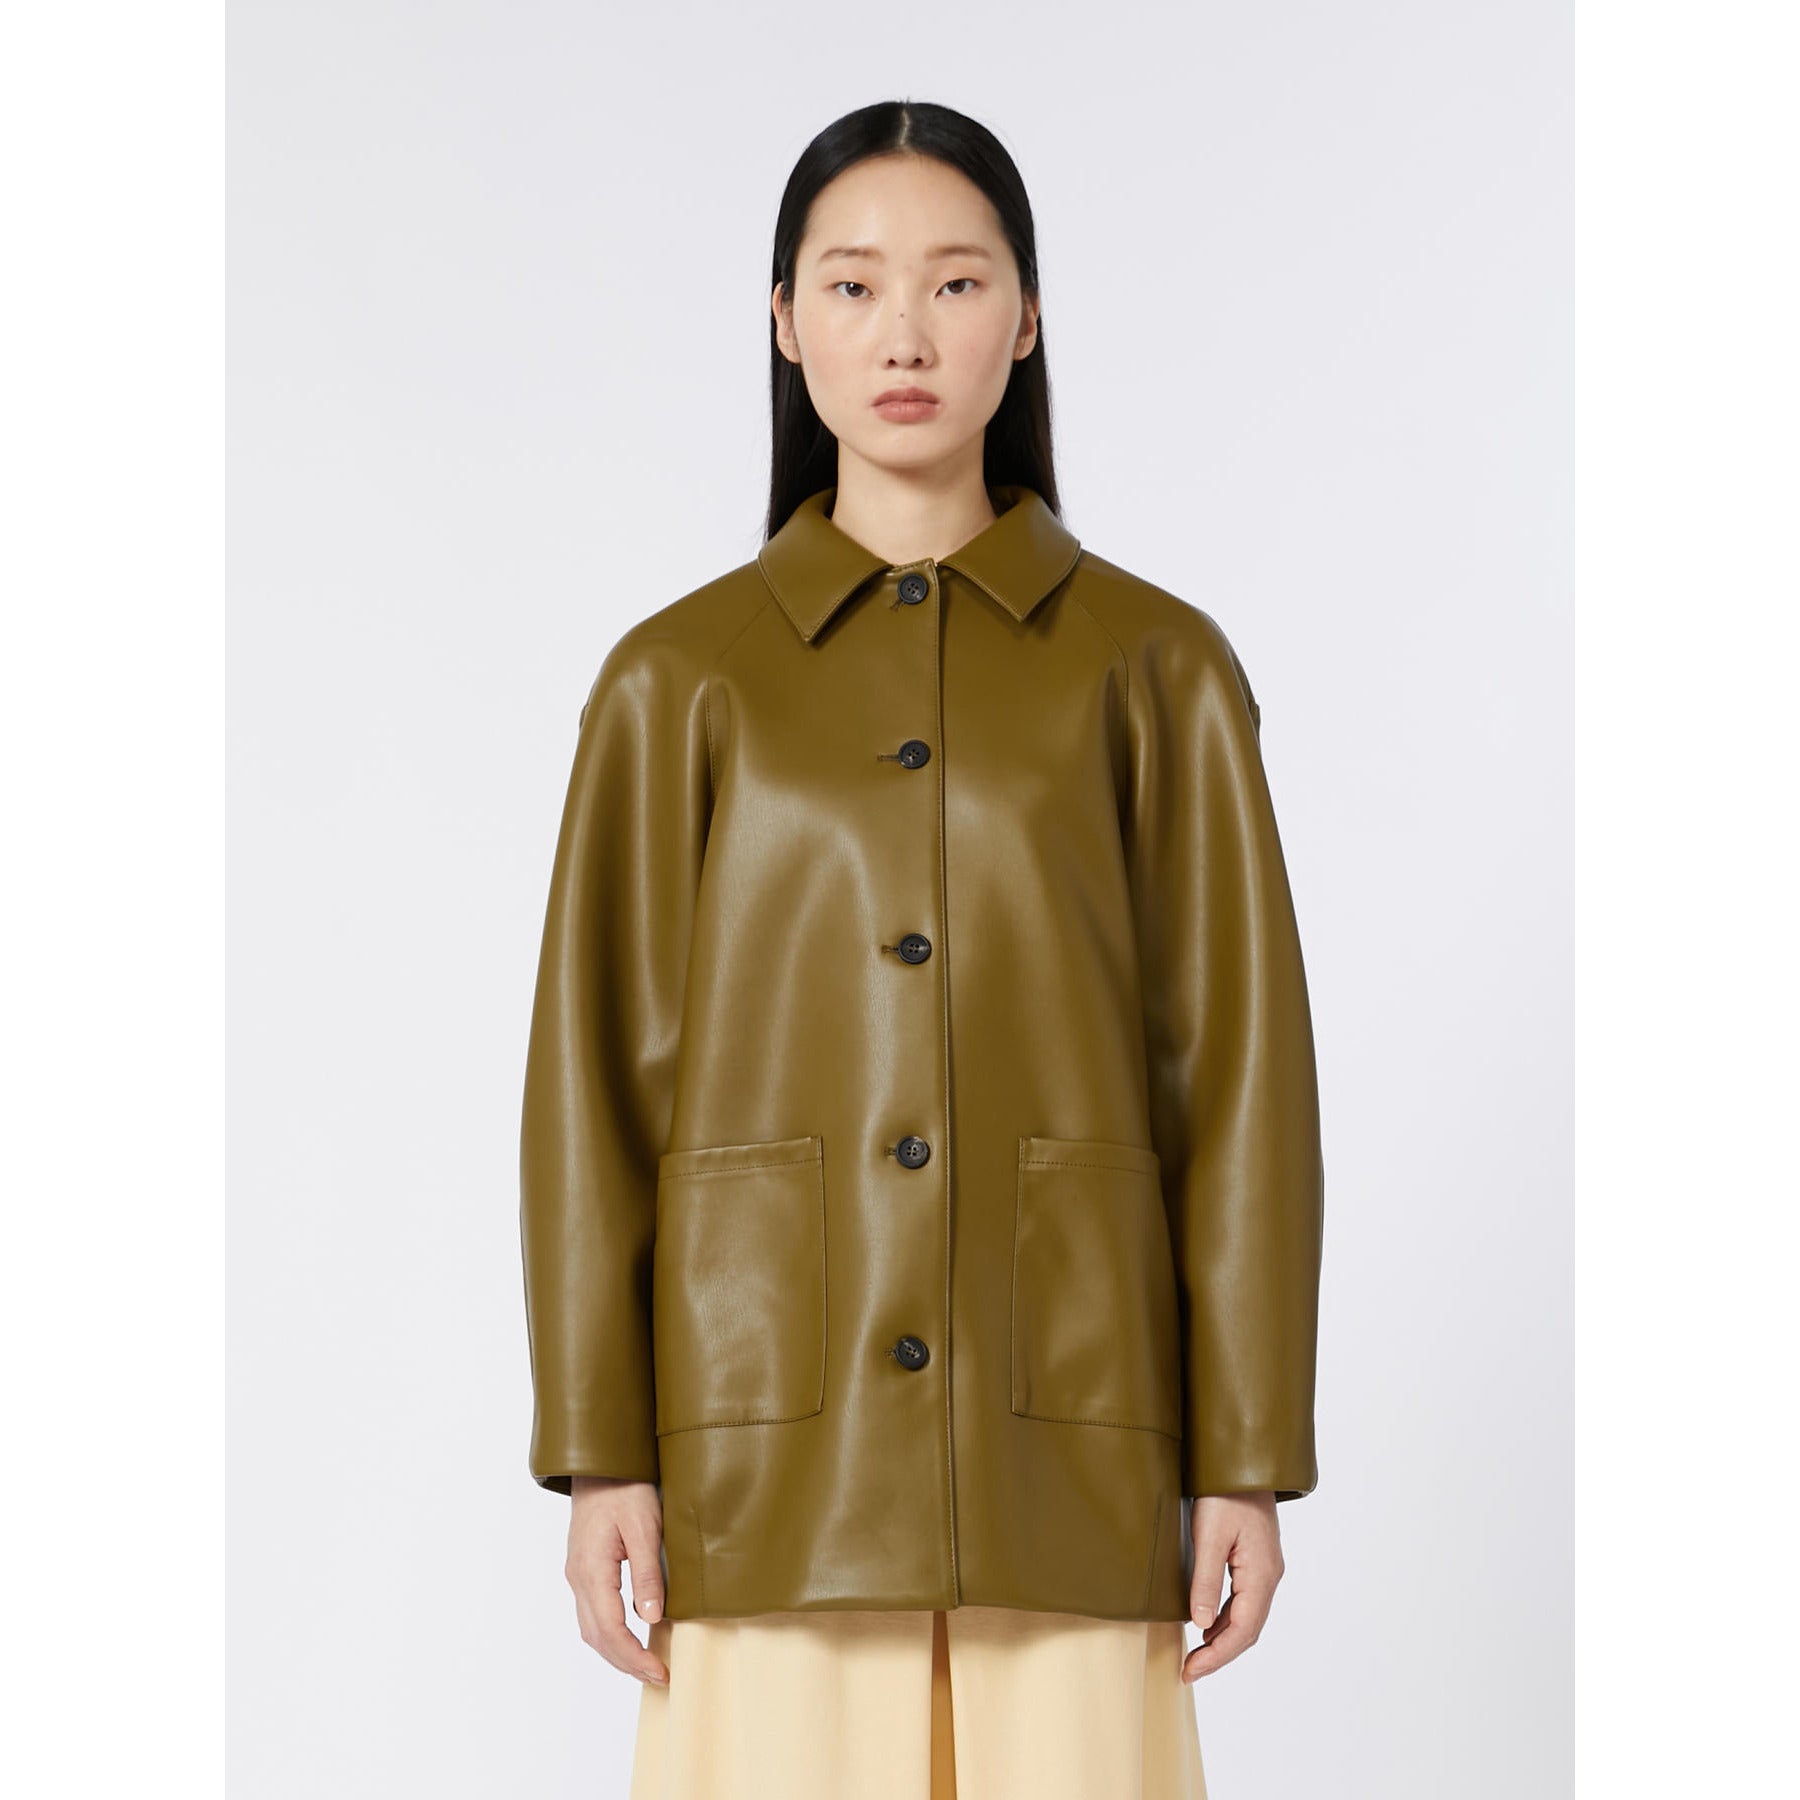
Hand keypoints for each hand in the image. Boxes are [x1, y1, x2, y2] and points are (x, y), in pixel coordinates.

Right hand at [566, 1476, 669, 1684]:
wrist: (600, 1464)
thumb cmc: (624, 1489)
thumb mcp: (645, 1527)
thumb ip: (646, 1573)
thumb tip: (651, 1618)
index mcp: (591, 1571)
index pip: (611, 1629)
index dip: (635, 1656)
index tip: (660, 1671)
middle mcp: (578, 1578)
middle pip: (597, 1637)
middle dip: (627, 1663)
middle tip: (659, 1677)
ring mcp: (577, 1575)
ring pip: (591, 1629)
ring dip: (617, 1652)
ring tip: (647, 1665)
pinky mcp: (583, 1569)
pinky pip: (592, 1613)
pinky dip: (610, 1634)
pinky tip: (631, 1636)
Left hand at [1182, 1492, 1284, 1681]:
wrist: (1242, 1461)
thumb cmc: (1225, 1493)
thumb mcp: (1209, 1535)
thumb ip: (1205, 1580)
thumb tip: (1199, 1624)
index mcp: (1261, 1574)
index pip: (1242, 1631)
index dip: (1216, 1657)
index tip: (1190, 1671)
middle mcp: (1269, 1576)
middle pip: (1248, 1630)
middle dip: (1219, 1654)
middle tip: (1189, 1670)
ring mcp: (1265, 1568)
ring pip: (1247, 1617)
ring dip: (1222, 1639)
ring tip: (1194, 1654)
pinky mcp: (1256, 1560)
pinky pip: (1244, 1601)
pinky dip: (1226, 1619)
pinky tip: (1206, 1623)